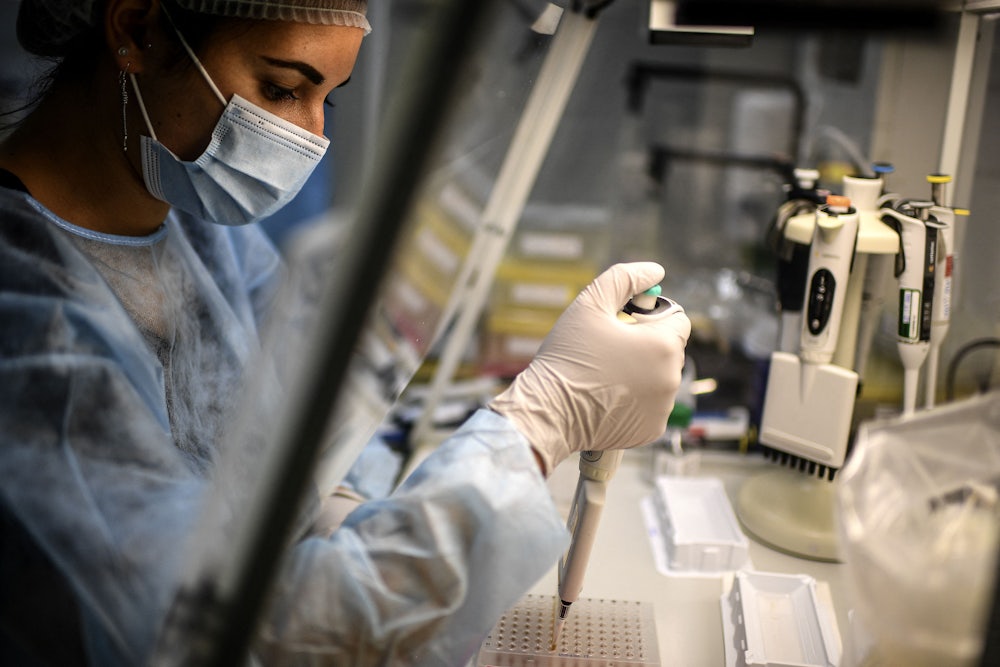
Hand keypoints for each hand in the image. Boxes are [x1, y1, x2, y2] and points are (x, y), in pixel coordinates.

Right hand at [489, 262, 690, 474]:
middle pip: (669, 348)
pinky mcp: (652, 429)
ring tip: (604, 374)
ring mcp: (663, 408)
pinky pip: (651, 405)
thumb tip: (654, 270)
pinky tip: (607, 396)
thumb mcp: (590, 304)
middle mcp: (672, 378)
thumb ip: (625, 278)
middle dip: (645, 344)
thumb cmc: (567, 357)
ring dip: (641, 371)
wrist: (548, 412)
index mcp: (664, 345)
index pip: (678, 318)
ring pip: (660, 377)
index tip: (624, 322)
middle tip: (607, 348)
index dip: (651, 315)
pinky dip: (635, 399)